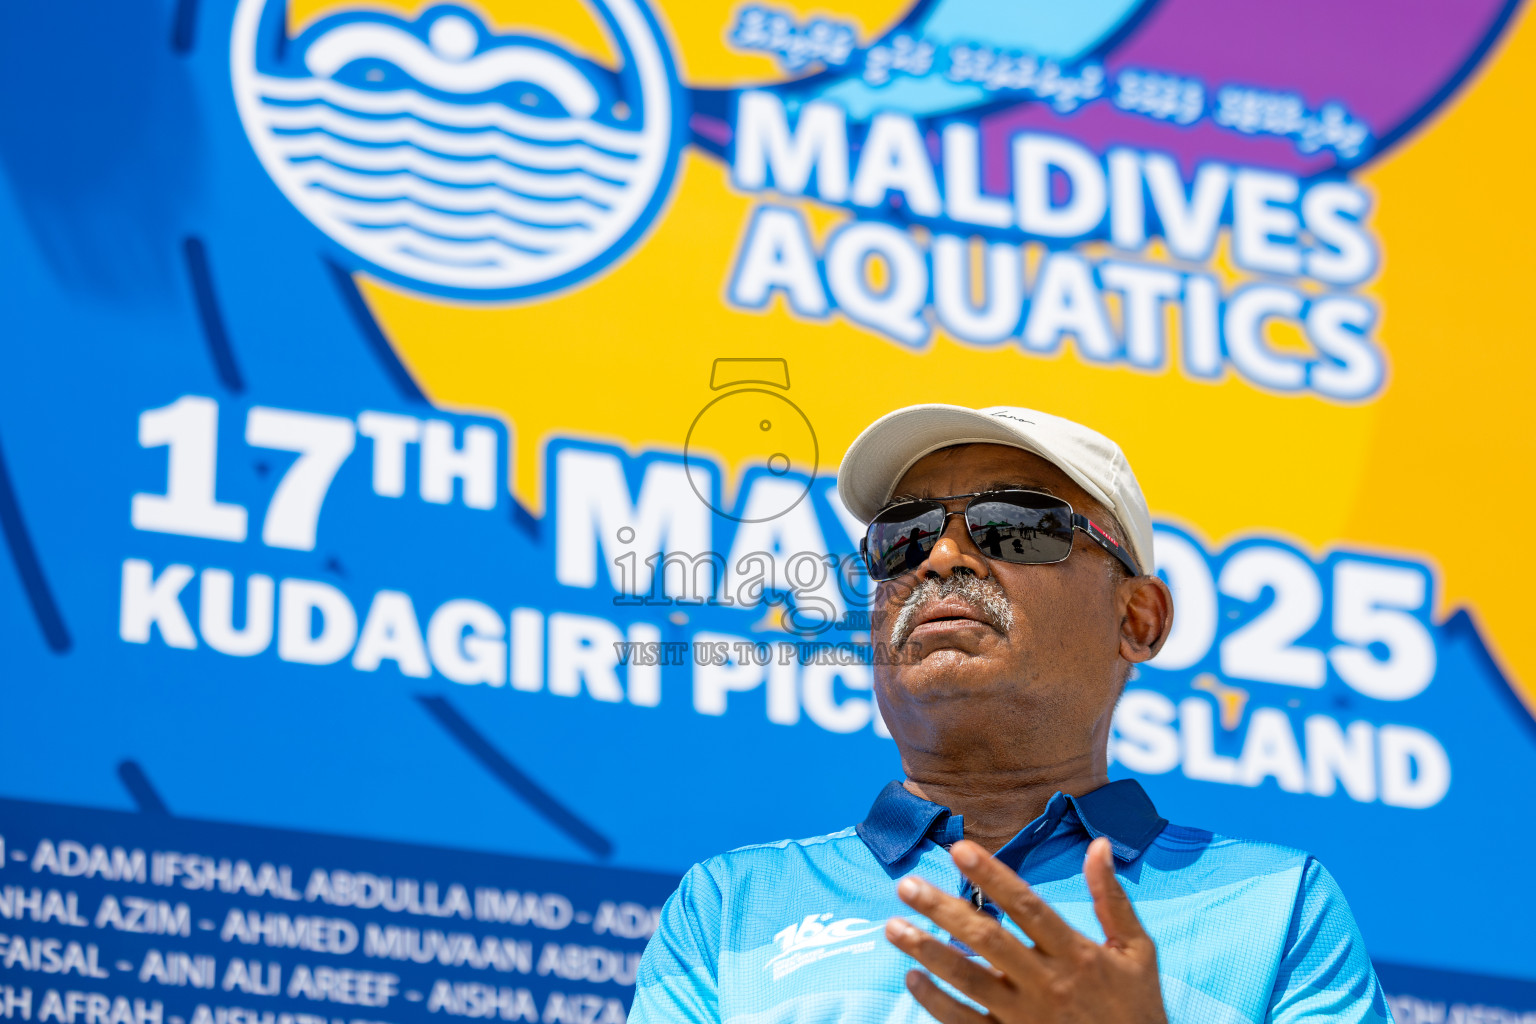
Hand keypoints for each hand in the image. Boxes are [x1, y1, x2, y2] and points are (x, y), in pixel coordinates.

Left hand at [884, 837, 1165, 1023]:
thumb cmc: (1136, 1007)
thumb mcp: (1136, 952)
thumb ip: (1111, 899)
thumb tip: (1097, 845)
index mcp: (1077, 953)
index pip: (1027, 906)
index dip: (992, 875)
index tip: (958, 848)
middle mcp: (1048, 983)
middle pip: (987, 940)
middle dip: (943, 910)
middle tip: (906, 885)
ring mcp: (1026, 1016)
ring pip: (968, 980)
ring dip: (927, 951)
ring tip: (893, 926)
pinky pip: (966, 1023)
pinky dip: (936, 1002)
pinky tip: (913, 977)